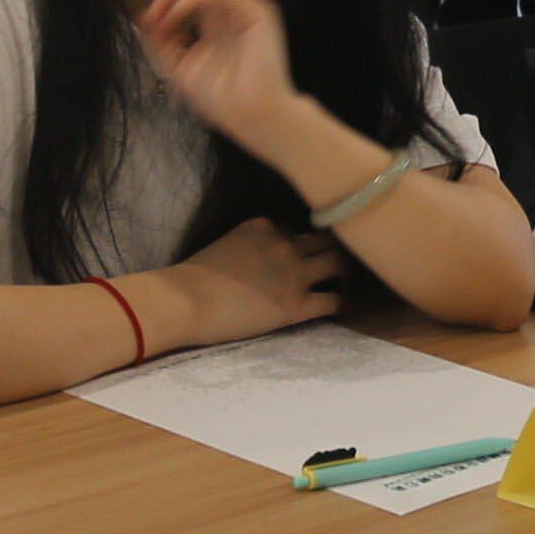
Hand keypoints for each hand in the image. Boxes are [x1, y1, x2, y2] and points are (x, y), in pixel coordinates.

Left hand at [130, 0, 310, 154]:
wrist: (251, 119)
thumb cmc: (221, 98)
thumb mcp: (177, 66)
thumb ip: (159, 38)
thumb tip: (142, 12)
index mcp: (216, 10)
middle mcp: (233, 0)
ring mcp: (247, 2)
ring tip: (162, 10)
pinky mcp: (258, 11)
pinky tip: (174, 18)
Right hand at [159, 216, 347, 348]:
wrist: (185, 301)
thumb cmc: (193, 278)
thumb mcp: (227, 243)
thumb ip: (251, 245)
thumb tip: (261, 260)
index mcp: (265, 226)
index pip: (297, 228)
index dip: (305, 241)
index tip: (310, 250)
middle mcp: (285, 244)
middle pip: (327, 239)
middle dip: (336, 247)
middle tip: (341, 262)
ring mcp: (294, 274)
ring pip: (338, 263)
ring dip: (346, 272)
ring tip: (349, 281)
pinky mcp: (297, 304)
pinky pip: (332, 300)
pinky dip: (343, 303)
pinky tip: (346, 307)